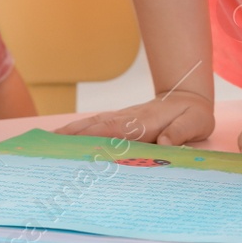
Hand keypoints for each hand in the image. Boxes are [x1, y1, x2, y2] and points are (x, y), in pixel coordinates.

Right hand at [56, 90, 213, 145]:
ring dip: (70, 132)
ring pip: (92, 124)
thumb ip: (181, 132)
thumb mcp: (195, 123)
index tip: (76, 146)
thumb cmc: (193, 114)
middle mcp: (128, 119)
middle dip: (72, 135)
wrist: (188, 96)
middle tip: (46, 145)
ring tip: (46, 141)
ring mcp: (121, 119)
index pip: (116, 131)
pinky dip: (77, 131)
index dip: (96, 137)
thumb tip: (165, 143)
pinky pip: (95, 126)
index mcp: (144, 123)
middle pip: (96, 126)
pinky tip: (62, 137)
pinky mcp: (120, 121)